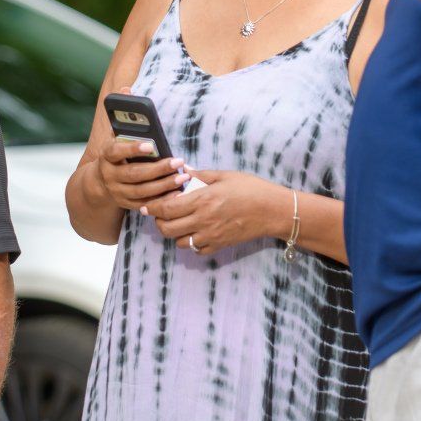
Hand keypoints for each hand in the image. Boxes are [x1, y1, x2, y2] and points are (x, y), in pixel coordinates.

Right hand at [91, 89, 192, 213]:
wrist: (99, 184)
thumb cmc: (115, 153)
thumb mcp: (114, 135)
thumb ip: (121, 116)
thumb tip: (126, 90)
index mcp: (107, 156)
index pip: (116, 151)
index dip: (132, 148)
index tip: (150, 145)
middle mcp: (111, 176)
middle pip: (134, 174)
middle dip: (157, 169)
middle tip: (178, 161)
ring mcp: (118, 192)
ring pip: (142, 191)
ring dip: (164, 184)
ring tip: (183, 177)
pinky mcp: (128, 204)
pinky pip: (147, 204)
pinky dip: (162, 199)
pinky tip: (178, 193)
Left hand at [146, 170, 285, 255]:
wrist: (272, 210)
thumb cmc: (251, 188)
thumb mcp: (225, 176)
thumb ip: (201, 175)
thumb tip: (184, 171)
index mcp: (202, 200)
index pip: (167, 208)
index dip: (153, 208)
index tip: (147, 205)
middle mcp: (203, 220)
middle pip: (167, 228)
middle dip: (159, 222)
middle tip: (161, 214)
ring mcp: (211, 236)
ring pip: (180, 242)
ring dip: (174, 233)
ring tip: (179, 222)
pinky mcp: (219, 245)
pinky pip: (197, 250)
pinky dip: (191, 243)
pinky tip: (195, 231)